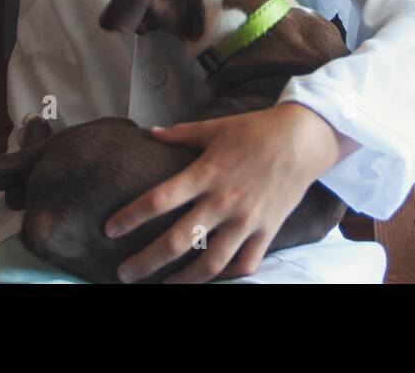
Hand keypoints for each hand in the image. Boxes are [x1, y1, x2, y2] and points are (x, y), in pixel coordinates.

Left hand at [104, 103, 345, 282]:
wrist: (304, 139)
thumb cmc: (257, 130)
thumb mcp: (216, 127)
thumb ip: (181, 134)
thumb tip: (151, 133)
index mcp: (207, 173)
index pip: (159, 199)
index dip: (131, 217)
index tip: (110, 230)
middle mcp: (224, 201)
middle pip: (179, 241)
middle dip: (146, 262)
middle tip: (123, 273)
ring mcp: (247, 221)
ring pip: (210, 263)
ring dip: (182, 281)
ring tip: (162, 288)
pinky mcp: (267, 231)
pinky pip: (245, 264)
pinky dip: (226, 276)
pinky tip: (209, 279)